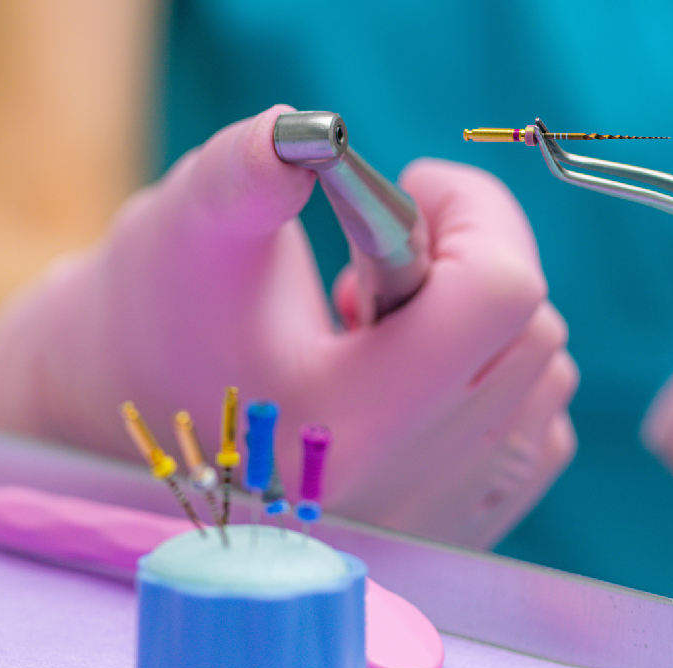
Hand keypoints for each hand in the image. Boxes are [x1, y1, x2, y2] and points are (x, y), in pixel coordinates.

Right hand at [0, 105, 576, 547]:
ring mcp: (436, 522)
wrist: (125, 420)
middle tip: (382, 258)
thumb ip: (247, 168)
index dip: (473, 210)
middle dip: (474, 259)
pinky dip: (499, 379)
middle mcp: (403, 494)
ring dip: (486, 323)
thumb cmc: (152, 313)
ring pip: (546, 379)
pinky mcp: (455, 531)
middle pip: (533, 330)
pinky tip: (413, 374)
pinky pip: (542, 431)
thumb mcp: (188, 227)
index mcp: (341, 424)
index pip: (499, 295)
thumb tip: (308, 133)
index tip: (412, 187)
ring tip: (382, 328)